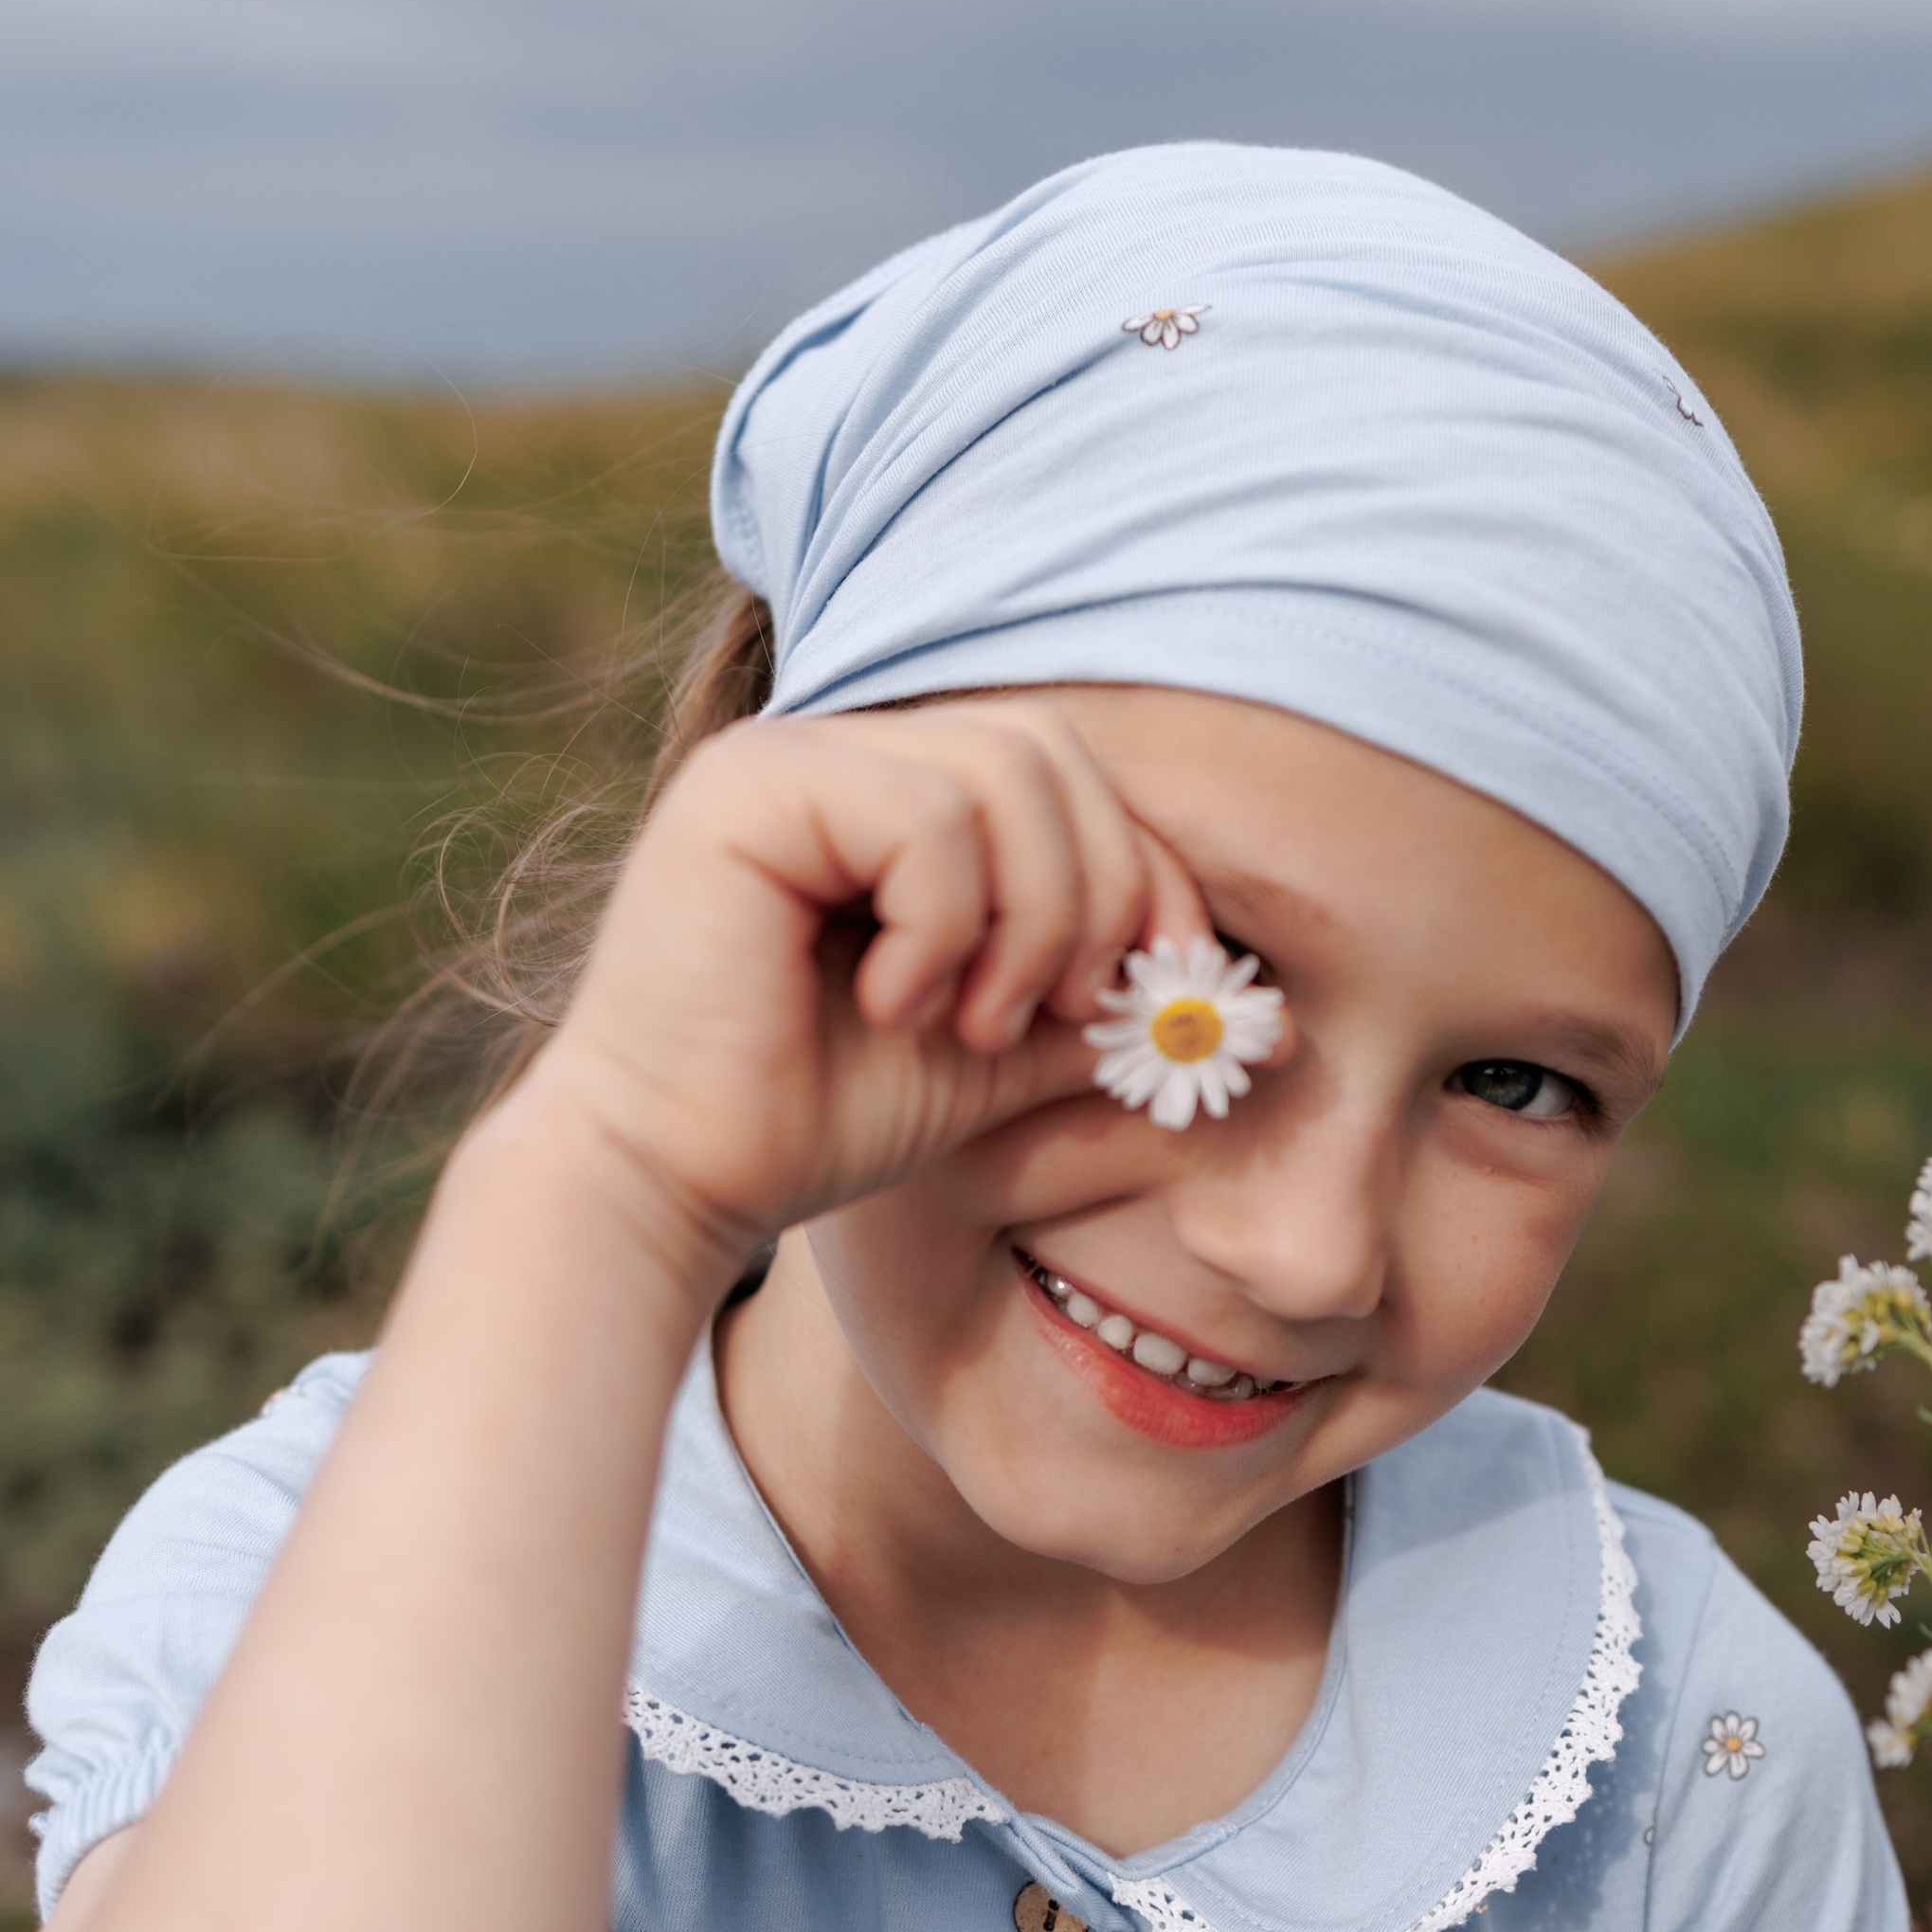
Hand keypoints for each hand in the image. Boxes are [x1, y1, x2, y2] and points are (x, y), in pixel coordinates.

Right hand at [516, 696, 1241, 1252]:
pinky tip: (891, 1003)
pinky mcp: (747, 788)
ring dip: (1026, 919)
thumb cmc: (819, 1118)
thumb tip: (1255, 1009)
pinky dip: (944, 925)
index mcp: (896, 793)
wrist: (675, 1181)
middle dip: (1097, 894)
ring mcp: (787, 756)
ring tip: (974, 1023)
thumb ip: (1102, 1005)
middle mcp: (838, 750)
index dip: (1146, 874)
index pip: (1071, 777)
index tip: (1159, 993)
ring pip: (1000, 774)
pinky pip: (923, 814)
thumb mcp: (1002, 1052)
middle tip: (1059, 1012)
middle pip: (1050, 754)